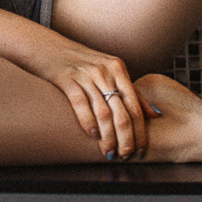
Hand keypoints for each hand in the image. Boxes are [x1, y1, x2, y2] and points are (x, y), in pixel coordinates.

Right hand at [20, 41, 153, 159]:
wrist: (45, 45)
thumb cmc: (79, 61)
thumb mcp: (108, 70)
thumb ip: (131, 91)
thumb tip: (155, 114)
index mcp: (118, 68)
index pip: (135, 107)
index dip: (140, 132)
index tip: (140, 151)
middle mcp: (104, 71)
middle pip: (122, 113)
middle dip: (126, 139)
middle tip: (126, 156)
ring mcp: (85, 74)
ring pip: (104, 113)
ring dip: (108, 138)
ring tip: (109, 153)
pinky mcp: (66, 78)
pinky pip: (81, 105)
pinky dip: (89, 123)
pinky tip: (93, 136)